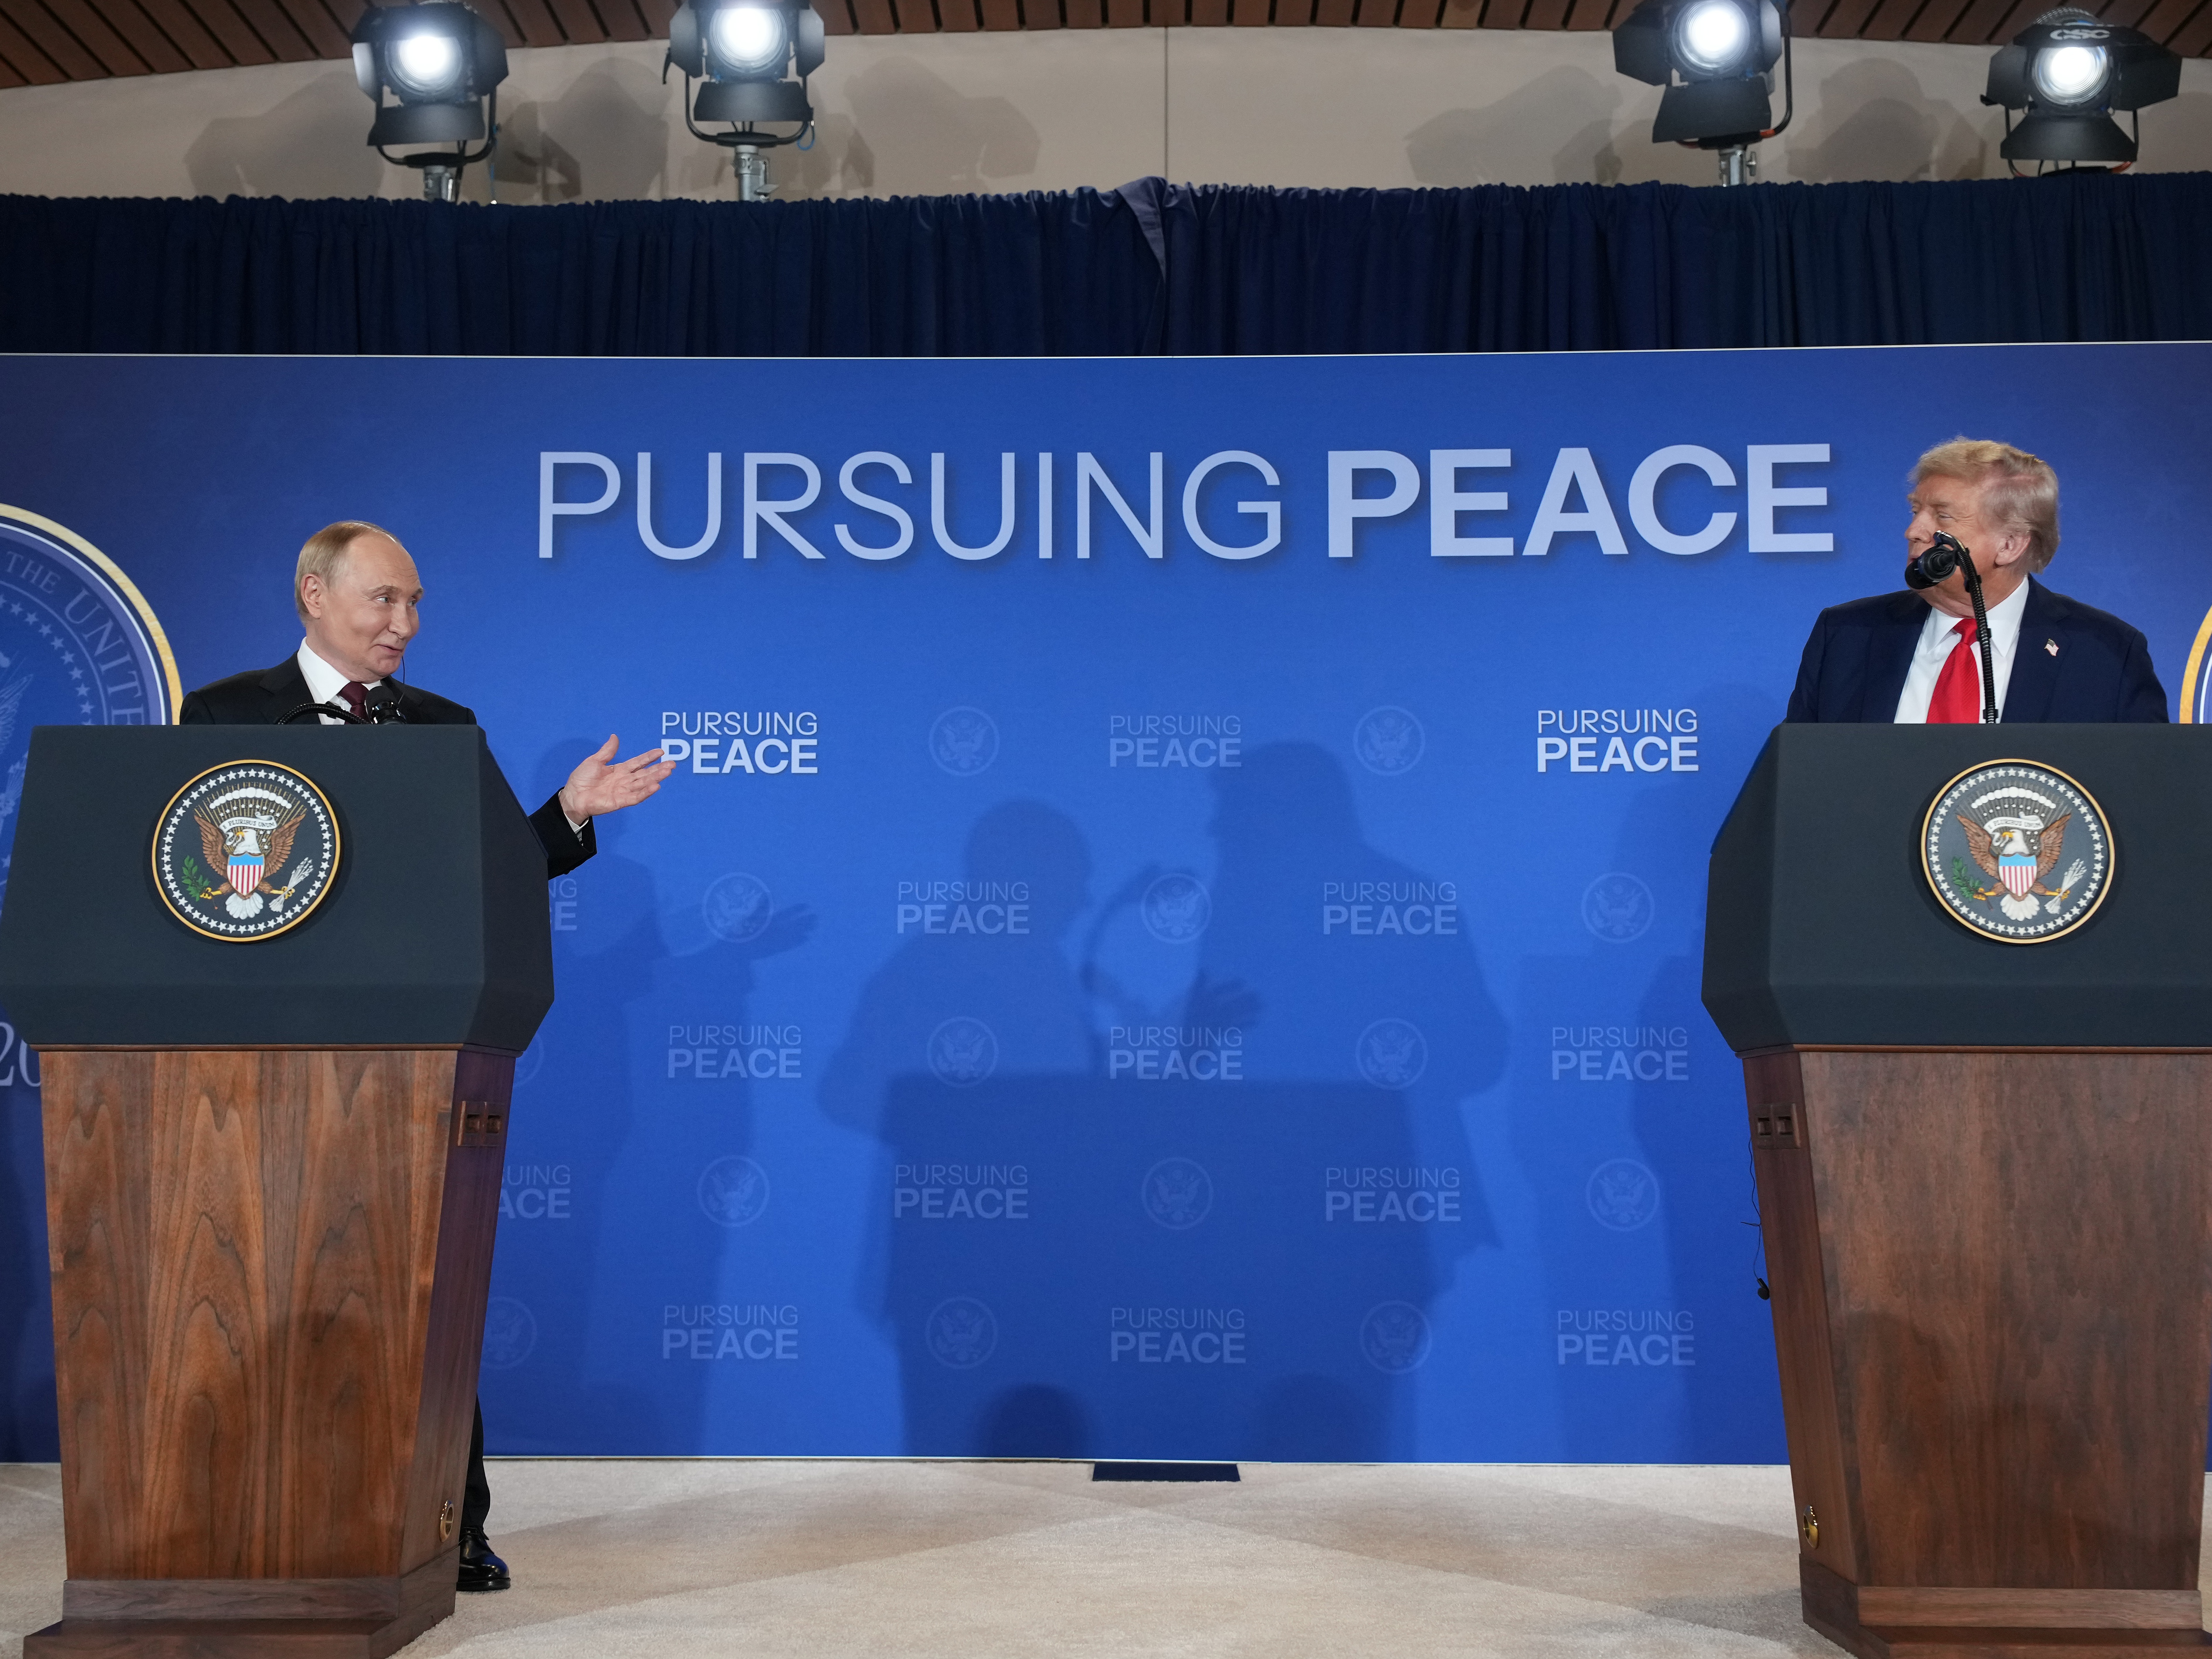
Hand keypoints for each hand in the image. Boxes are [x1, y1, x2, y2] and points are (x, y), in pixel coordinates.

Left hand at [558, 735, 675, 820]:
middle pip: (645, 774)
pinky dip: (646, 792)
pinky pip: (635, 797)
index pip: (638, 763)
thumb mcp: (594, 761)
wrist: (572, 796)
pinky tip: (656, 786)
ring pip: (644, 784)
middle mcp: (624, 781)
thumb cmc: (580, 779)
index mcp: (619, 770)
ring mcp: (623, 791)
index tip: (661, 751)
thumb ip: (607, 751)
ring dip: (656, 778)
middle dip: (659, 768)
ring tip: (668, 771)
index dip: (649, 757)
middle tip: (672, 764)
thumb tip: (614, 737)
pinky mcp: (620, 802)